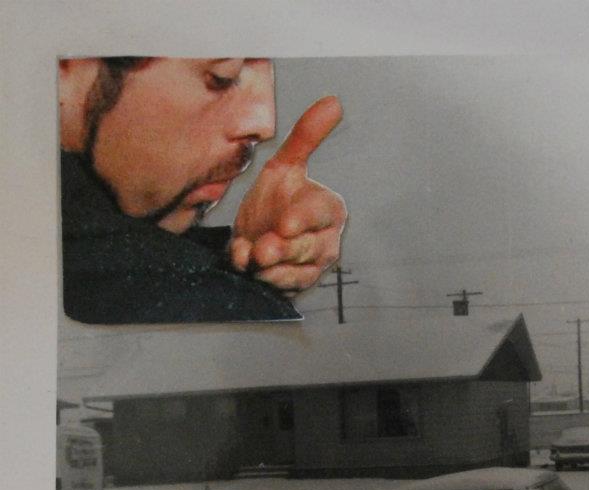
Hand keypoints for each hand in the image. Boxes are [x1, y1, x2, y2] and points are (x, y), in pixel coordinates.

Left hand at [229, 96, 346, 294]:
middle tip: (263, 248)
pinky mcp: (299, 285)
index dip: (302, 219)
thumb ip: (307, 137)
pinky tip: (250, 267)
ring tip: (253, 258)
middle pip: (308, 246)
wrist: (256, 236)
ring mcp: (314, 266)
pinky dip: (267, 278)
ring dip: (273, 266)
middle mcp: (327, 240)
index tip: (284, 224)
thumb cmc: (275, 201)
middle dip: (283, 248)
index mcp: (328, 209)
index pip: (320, 213)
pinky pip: (286, 286)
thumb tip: (334, 102)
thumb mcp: (285, 167)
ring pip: (297, 270)